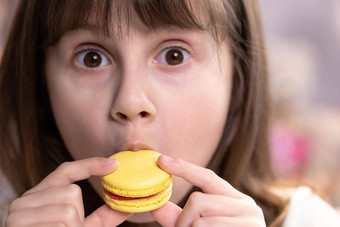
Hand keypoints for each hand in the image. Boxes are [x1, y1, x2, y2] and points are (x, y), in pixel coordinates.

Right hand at [6, 158, 130, 226]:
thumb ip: (102, 217)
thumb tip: (129, 208)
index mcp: (42, 195)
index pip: (66, 171)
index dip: (90, 165)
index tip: (114, 164)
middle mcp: (26, 199)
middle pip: (72, 192)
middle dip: (78, 216)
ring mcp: (19, 212)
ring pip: (67, 210)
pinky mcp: (17, 224)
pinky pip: (59, 224)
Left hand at [151, 156, 265, 226]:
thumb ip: (180, 217)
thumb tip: (156, 205)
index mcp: (237, 200)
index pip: (208, 177)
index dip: (184, 168)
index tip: (162, 160)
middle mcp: (247, 206)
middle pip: (197, 200)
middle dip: (182, 221)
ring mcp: (251, 221)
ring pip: (199, 221)